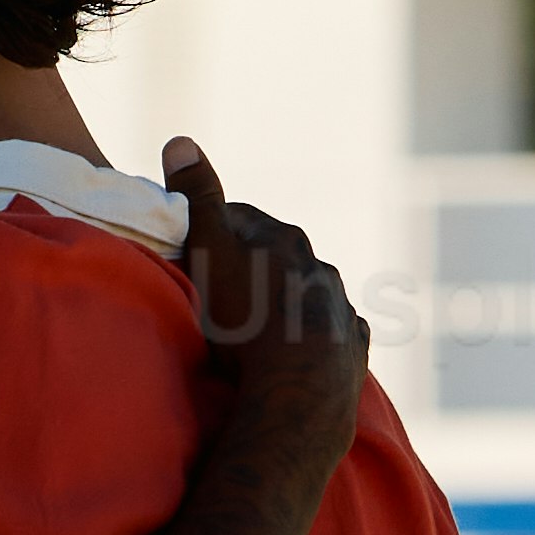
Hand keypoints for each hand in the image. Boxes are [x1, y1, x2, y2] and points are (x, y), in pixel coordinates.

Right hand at [163, 132, 364, 503]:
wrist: (298, 395)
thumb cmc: (245, 323)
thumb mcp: (210, 254)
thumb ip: (197, 199)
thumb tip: (180, 139)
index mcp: (283, 239)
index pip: (242, 219)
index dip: (215, 231)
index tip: (195, 249)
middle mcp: (319, 266)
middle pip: (279, 256)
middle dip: (254, 266)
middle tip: (221, 293)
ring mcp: (340, 308)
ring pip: (308, 293)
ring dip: (286, 302)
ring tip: (257, 329)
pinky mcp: (353, 349)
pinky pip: (334, 334)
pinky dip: (315, 337)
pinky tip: (297, 355)